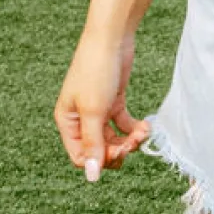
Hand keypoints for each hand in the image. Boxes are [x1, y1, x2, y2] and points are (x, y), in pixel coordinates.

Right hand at [55, 26, 147, 181]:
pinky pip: (124, 126)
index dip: (100, 160)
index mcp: (67, 122)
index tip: (120, 151)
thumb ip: (93, 144)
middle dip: (118, 151)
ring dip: (130, 141)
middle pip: (99, 151)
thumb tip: (91, 176)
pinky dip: (135, 129)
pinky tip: (146, 125)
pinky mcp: (114, 102)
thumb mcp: (94, 111)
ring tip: (143, 132)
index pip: (81, 157)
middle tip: (134, 142)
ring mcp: (98, 111)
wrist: (112, 37)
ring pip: (113, 140)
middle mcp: (80, 119)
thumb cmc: (96, 71)